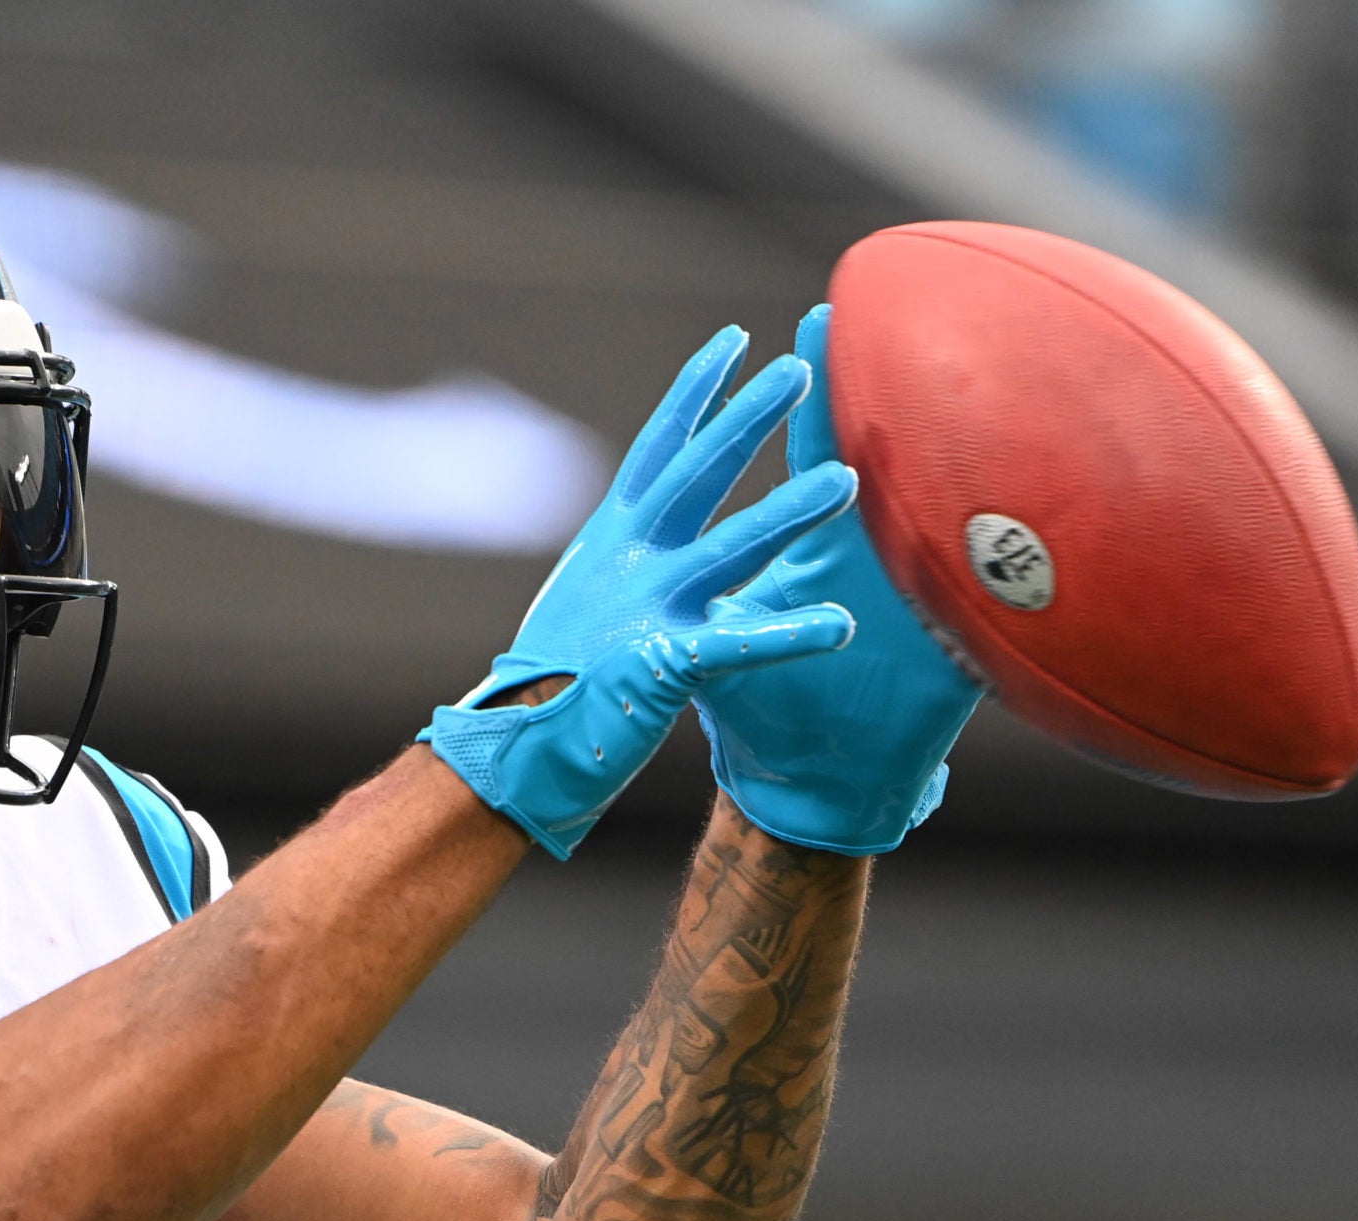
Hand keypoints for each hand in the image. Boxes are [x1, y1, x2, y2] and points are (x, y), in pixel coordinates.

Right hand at [422, 329, 858, 857]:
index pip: (659, 450)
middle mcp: (628, 560)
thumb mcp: (588, 593)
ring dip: (788, 515)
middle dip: (749, 420)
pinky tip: (837, 625)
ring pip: (728, 549)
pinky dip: (788, 637)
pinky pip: (736, 647)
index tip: (732, 343)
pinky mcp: (660, 666)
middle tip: (801, 371)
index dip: (695, 395)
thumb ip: (627, 553)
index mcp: (612, 538)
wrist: (512, 742)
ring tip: (845, 486)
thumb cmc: (557, 676)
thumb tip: (649, 516)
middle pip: (697, 475)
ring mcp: (644, 609)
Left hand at [691, 306, 984, 854]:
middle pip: (876, 470)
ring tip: (954, 418)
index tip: (811, 322)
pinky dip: (1006, 592)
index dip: (811, 393)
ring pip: (939, 529)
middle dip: (876, 404)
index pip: (809, 457)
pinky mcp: (952, 662)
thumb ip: (700, 594)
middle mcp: (869, 565)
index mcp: (810, 553)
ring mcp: (915, 607)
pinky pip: (987, 621)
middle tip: (885, 330)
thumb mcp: (722, 648)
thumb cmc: (765, 716)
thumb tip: (649, 531)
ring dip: (945, 482)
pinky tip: (1025, 548)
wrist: (808, 796)